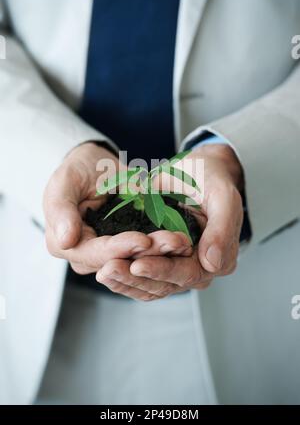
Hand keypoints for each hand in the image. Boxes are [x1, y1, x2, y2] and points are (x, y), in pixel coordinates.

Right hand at [43, 142, 192, 278]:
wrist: (93, 166)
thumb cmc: (77, 170)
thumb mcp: (64, 182)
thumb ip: (61, 209)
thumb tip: (66, 241)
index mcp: (64, 244)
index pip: (96, 253)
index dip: (121, 248)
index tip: (144, 240)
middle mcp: (86, 256)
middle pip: (120, 261)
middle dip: (149, 254)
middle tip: (176, 242)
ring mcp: (108, 254)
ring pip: (137, 260)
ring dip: (162, 253)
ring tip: (183, 242)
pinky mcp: (126, 247)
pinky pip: (146, 252)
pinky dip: (165, 248)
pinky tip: (183, 241)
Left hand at [97, 144, 243, 299]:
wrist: (197, 171)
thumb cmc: (211, 179)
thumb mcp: (223, 196)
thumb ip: (222, 229)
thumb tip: (212, 264)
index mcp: (217, 258)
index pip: (188, 273)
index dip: (162, 271)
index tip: (137, 265)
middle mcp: (197, 268)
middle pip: (164, 284)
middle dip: (135, 278)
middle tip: (109, 269)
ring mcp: (176, 266)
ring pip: (149, 285)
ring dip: (124, 281)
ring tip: (103, 272)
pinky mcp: (158, 260)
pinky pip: (140, 277)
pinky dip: (122, 276)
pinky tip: (103, 270)